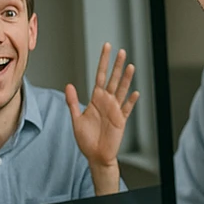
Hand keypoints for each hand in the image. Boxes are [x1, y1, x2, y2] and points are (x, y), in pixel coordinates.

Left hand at [66, 43, 138, 193]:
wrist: (96, 156)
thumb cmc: (86, 139)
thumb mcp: (76, 119)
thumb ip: (73, 102)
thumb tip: (68, 85)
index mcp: (96, 99)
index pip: (100, 75)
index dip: (103, 62)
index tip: (106, 47)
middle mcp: (107, 102)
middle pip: (113, 79)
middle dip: (117, 65)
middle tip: (121, 51)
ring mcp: (115, 110)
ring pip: (122, 90)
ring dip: (126, 79)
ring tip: (130, 66)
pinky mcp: (121, 120)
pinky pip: (126, 109)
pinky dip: (131, 101)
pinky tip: (135, 93)